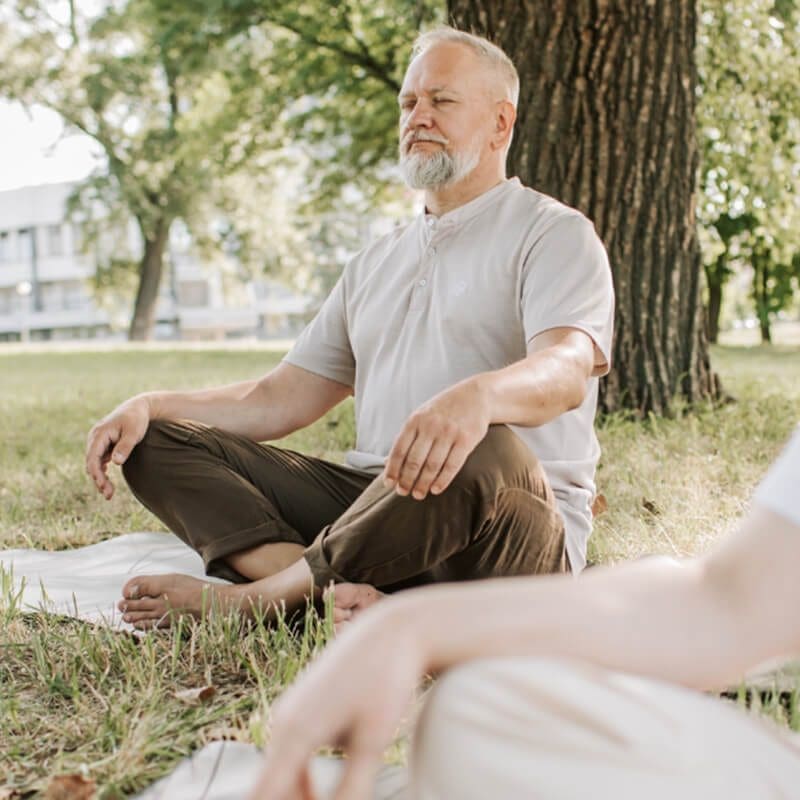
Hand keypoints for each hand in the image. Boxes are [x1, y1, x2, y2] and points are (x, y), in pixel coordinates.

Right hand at [85, 395, 151, 498]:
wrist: (139, 408)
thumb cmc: (137, 419)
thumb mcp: (134, 432)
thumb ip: (125, 446)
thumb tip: (115, 462)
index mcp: (99, 433)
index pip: (92, 457)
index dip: (96, 474)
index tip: (103, 487)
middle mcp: (94, 437)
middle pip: (91, 462)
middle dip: (98, 479)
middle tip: (109, 495)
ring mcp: (98, 441)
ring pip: (94, 463)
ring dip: (99, 477)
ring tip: (109, 493)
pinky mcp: (103, 444)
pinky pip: (99, 460)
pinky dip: (102, 471)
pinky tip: (106, 482)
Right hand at [249, 607, 423, 799]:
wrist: (390, 632)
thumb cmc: (385, 681)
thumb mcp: (372, 741)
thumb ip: (352, 788)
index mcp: (295, 732)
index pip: (264, 798)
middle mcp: (283, 722)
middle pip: (270, 790)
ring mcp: (291, 712)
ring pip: (281, 774)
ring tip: (335, 799)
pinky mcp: (303, 708)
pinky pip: (292, 756)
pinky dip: (303, 782)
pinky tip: (329, 795)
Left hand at [383, 377, 490, 499]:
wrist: (476, 395)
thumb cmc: (444, 409)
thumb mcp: (422, 416)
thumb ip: (408, 437)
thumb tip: (388, 462)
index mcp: (415, 420)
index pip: (399, 449)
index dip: (393, 469)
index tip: (388, 484)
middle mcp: (431, 426)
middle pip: (414, 460)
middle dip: (407, 480)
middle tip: (403, 493)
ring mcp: (449, 432)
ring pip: (432, 465)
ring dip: (423, 483)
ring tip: (418, 494)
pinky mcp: (466, 439)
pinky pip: (452, 465)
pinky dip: (442, 480)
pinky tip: (435, 490)